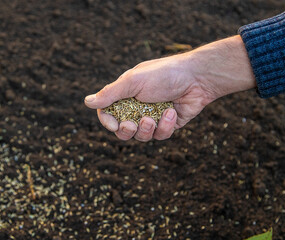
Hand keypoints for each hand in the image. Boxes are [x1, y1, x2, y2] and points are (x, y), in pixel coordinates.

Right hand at [85, 36, 255, 140]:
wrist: (197, 78)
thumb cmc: (163, 74)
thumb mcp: (133, 82)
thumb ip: (110, 93)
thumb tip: (86, 102)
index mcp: (125, 95)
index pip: (108, 113)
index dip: (108, 122)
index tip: (114, 124)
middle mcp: (137, 106)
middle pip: (123, 130)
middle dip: (126, 131)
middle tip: (132, 124)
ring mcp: (152, 116)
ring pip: (141, 136)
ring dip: (147, 129)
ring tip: (154, 117)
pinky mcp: (167, 124)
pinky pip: (160, 135)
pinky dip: (165, 126)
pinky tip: (171, 112)